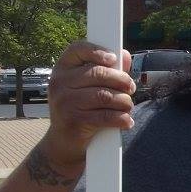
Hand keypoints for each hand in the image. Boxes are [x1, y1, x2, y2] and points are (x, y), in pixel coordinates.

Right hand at [39, 42, 134, 171]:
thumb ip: (107, 70)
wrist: (64, 142)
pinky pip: (106, 116)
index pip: (77, 49)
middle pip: (99, 73)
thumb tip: (125, 55)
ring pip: (106, 95)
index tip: (113, 58)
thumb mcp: (88, 87)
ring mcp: (65, 102)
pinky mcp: (74, 121)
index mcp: (62, 69)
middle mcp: (59, 83)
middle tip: (130, 89)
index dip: (97, 50)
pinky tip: (126, 121)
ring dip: (124, 102)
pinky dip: (122, 118)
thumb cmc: (80, 109)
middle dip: (122, 81)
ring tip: (127, 106)